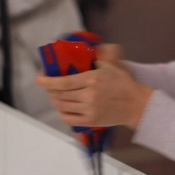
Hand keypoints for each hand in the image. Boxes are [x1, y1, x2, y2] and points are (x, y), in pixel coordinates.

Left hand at [36, 44, 152, 129]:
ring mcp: (90, 109)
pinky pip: (69, 119)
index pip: (63, 82)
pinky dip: (62, 113)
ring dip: (55, 101)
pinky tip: (63, 108)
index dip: (47, 81)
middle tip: (49, 87)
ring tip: (55, 96)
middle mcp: (89, 95)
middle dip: (50, 91)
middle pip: (60, 95)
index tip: (39, 79)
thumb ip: (93, 60)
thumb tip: (78, 54)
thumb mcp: (109, 66)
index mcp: (92, 79)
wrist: (136, 104)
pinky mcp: (91, 121)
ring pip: (62, 106)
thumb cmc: (123, 83)